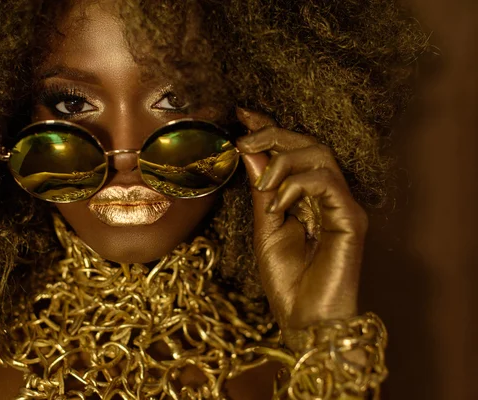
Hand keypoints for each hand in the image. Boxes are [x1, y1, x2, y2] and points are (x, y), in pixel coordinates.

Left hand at [235, 108, 368, 350]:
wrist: (305, 320)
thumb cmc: (287, 281)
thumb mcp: (264, 227)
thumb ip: (262, 190)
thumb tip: (251, 151)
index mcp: (307, 197)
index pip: (293, 151)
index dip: (270, 128)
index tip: (242, 114)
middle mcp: (328, 196)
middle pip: (309, 143)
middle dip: (273, 135)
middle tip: (243, 140)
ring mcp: (342, 205)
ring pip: (320, 155)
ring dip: (283, 161)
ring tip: (263, 187)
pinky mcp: (351, 218)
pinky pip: (326, 181)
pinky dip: (297, 185)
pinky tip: (279, 203)